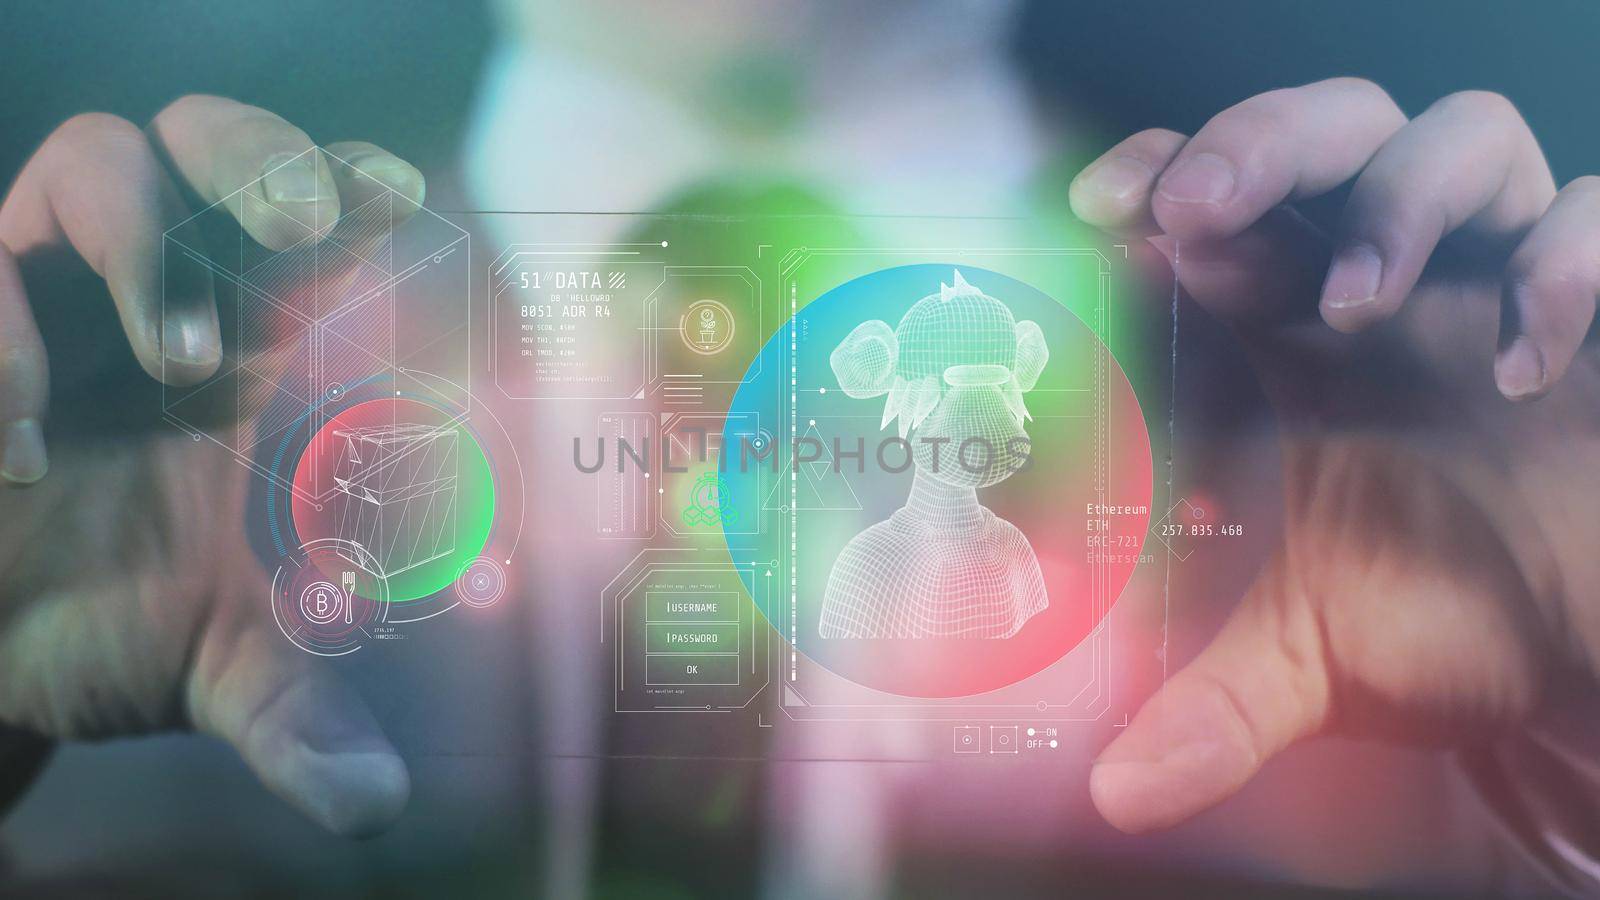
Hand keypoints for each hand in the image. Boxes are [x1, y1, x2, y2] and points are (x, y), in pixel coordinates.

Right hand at [0, 97, 424, 835]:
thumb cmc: (128, 619)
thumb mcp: (229, 667)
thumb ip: (302, 719)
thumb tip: (374, 808)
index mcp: (267, 354)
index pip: (326, 225)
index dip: (361, 192)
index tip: (405, 201)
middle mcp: (173, 301)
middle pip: (220, 149)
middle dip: (261, 160)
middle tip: (297, 221)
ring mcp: (61, 298)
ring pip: (101, 163)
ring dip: (143, 242)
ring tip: (170, 362)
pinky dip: (3, 345)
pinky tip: (22, 453)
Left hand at [1070, 78, 1599, 833]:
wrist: (1584, 644)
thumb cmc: (1446, 611)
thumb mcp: (1315, 659)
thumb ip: (1217, 707)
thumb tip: (1116, 798)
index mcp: (1300, 334)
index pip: (1226, 204)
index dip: (1165, 178)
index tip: (1098, 209)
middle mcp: (1400, 285)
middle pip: (1331, 134)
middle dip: (1264, 144)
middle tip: (1195, 208)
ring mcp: (1506, 283)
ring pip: (1465, 140)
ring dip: (1404, 195)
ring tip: (1362, 300)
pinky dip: (1571, 264)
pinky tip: (1533, 357)